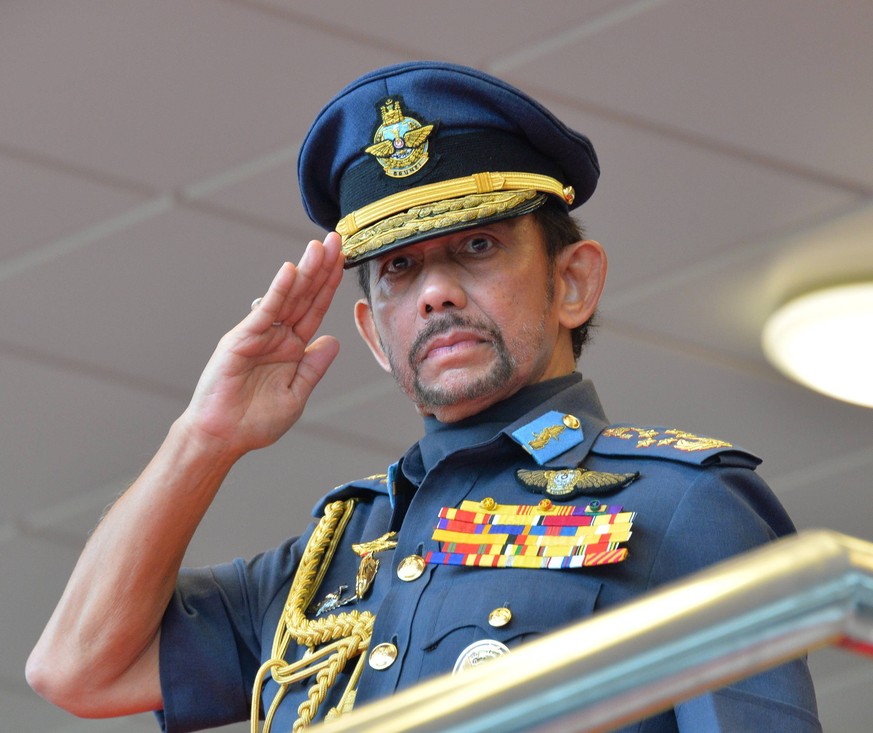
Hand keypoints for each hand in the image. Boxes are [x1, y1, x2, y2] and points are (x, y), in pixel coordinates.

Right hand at [180, 232, 344, 456]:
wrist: (223, 438)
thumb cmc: (255, 422)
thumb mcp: (296, 395)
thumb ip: (313, 368)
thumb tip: (333, 341)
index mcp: (292, 348)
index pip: (316, 309)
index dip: (330, 285)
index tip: (344, 260)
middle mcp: (277, 336)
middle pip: (305, 296)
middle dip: (321, 267)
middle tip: (336, 238)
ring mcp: (259, 335)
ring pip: (287, 298)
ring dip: (304, 271)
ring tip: (319, 246)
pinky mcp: (242, 339)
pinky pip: (265, 312)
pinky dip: (278, 292)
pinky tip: (291, 272)